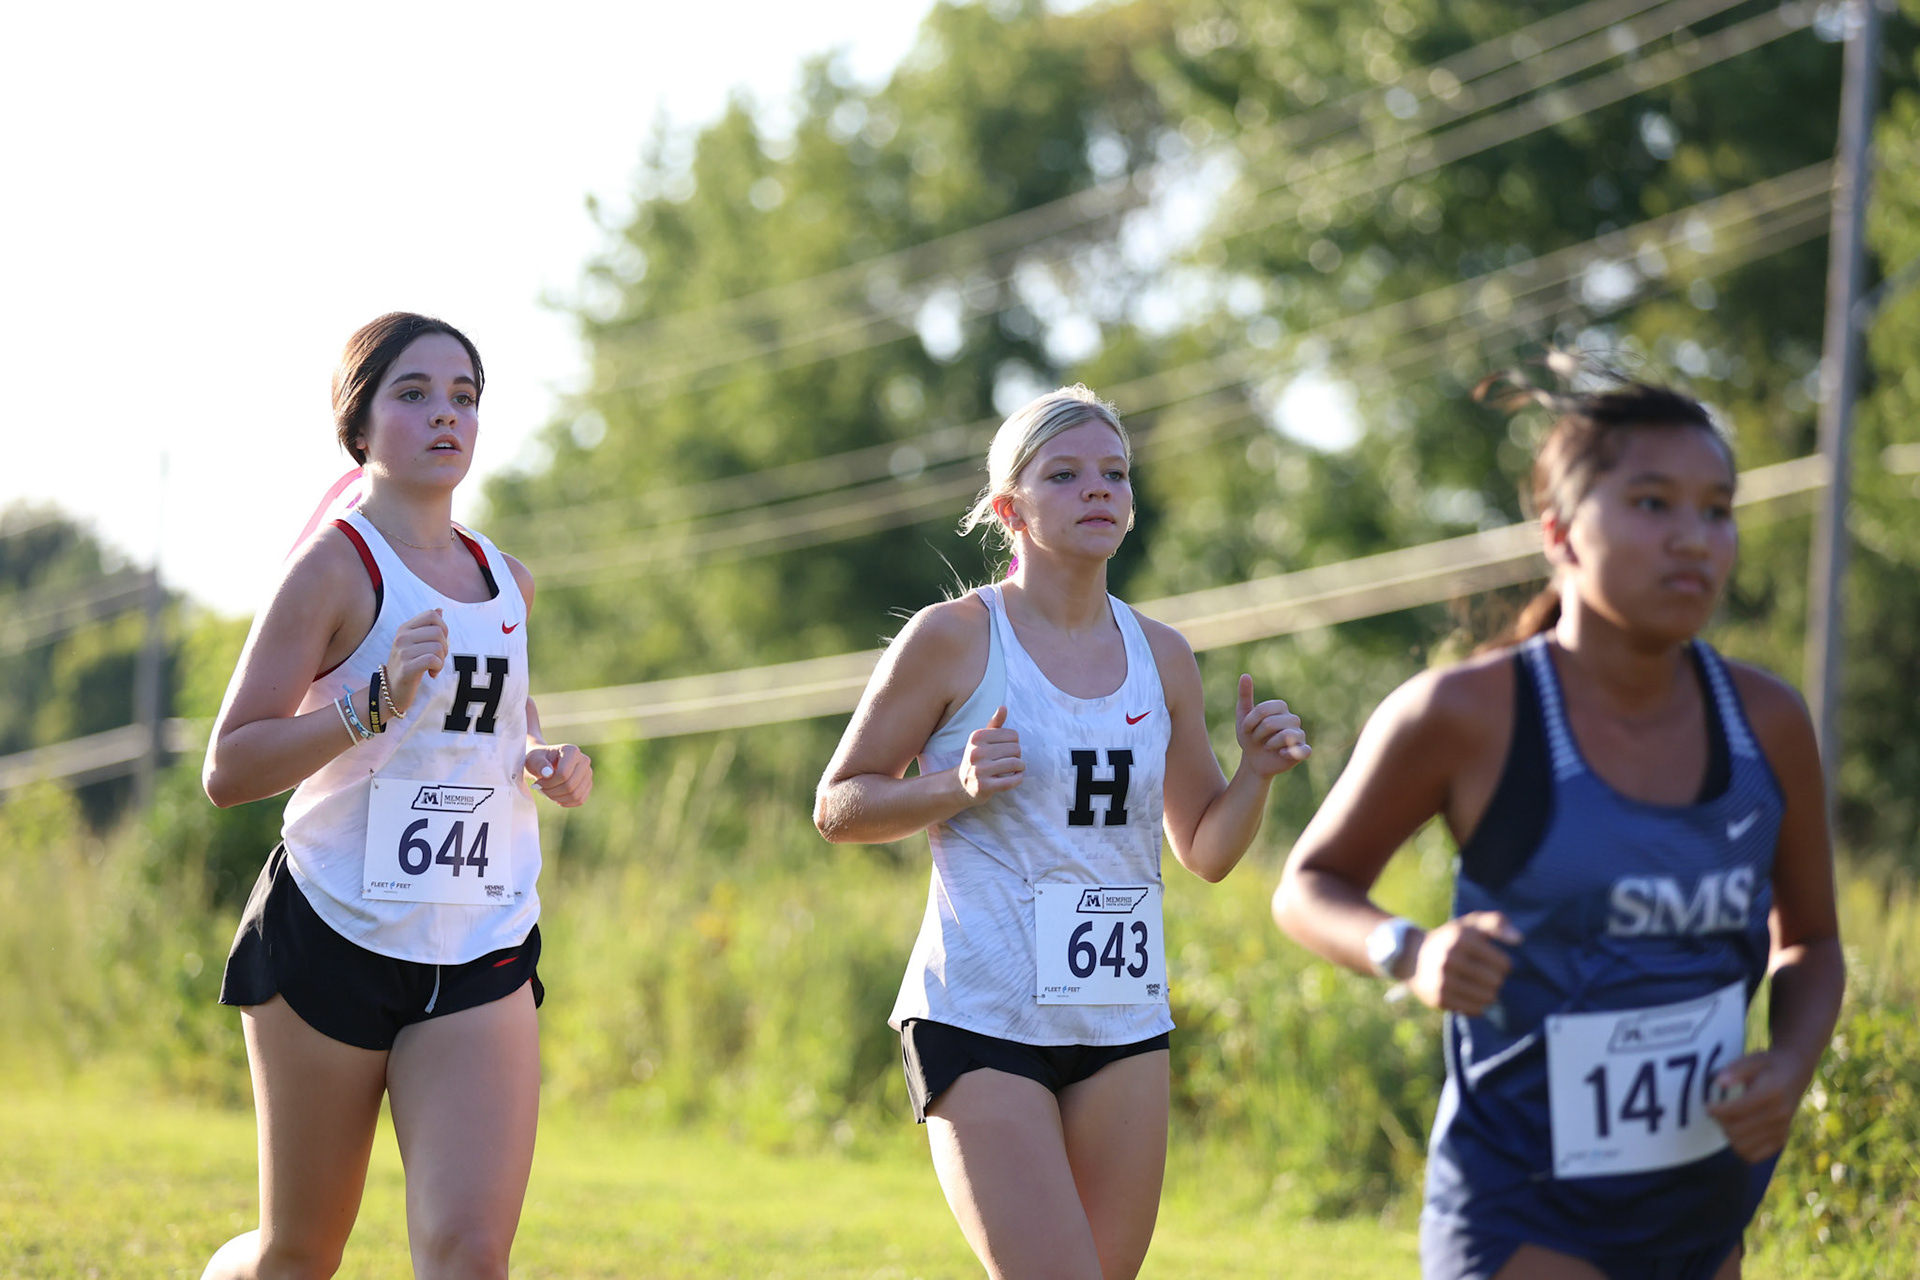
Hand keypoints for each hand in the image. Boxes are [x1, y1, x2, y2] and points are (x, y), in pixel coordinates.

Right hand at [384, 609, 448, 714]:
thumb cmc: (408, 665)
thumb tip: (439, 610)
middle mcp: (401, 637)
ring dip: (441, 660)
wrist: (392, 690)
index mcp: (404, 629)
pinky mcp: (406, 667)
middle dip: (445, 647)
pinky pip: (433, 660)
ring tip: (433, 667)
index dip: (443, 628)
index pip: (432, 615)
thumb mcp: (416, 643)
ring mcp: (402, 652)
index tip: (438, 643)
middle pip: (439, 632)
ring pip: (438, 647)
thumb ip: (427, 627)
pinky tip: (431, 673)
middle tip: (437, 659)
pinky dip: (438, 668)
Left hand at [526, 742, 592, 806]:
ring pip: (576, 795)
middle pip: (570, 786)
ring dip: (558, 798)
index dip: (548, 783)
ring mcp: (588, 773)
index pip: (563, 774)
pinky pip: (580, 800)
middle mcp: (584, 761)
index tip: (537, 784)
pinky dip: (566, 802)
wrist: (544, 763)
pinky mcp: (588, 784)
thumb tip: (548, 773)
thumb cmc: (538, 760)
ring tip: (548, 793)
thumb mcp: (534, 759)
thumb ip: (539, 764)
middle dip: (552, 792)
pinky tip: (556, 798)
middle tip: (541, 790)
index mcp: (572, 751)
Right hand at [958, 705, 1022, 803]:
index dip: (1015, 742)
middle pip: (1016, 749)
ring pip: (1014, 764)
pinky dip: (1018, 779)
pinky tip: (1016, 777)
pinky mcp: (983, 786)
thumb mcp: (983, 739)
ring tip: (1016, 769)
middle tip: (1011, 760)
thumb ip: (994, 724)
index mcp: (977, 737)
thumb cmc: (978, 758)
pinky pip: (1011, 781)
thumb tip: (1003, 707)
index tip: (1008, 749)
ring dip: (1020, 767)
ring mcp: (978, 770)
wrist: (962, 783)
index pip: (1013, 735)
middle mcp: (976, 752)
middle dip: (1018, 755)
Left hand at [1235, 674, 1310, 777]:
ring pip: (1286, 736)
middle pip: (1271, 723)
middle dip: (1257, 734)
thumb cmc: (1250, 736)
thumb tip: (1245, 675)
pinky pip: (1303, 750)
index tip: (1246, 729)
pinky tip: (1281, 754)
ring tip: (1266, 747)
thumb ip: (1245, 696)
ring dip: (1269, 744)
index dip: (1250, 721)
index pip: (1264, 709)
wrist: (1254, 760)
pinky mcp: (1303, 750)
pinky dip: (1290, 752)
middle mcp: (1293, 718)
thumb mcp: (1243, 717)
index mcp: (1280, 707)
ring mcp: (1300, 734)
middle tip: (1256, 740)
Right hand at [1407, 911, 1521, 1015]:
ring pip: (1488, 998)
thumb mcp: (1470, 923)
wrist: (1411, 957)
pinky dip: (1477, 1005)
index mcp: (1462, 938)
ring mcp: (1443, 980)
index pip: (1503, 964)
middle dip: (1495, 979)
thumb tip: (1519, 939)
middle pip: (1496, 982)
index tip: (1492, 961)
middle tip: (1485, 974)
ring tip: (1479, 985)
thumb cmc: (1450, 939)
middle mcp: (1451, 959)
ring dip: (1489, 993)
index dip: (1503, 964)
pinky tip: (1469, 995)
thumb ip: (1497, 922)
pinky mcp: (1440, 999)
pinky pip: (1475, 1010)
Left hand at [1706, 1050, 1808, 1161]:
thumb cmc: (1768, 1066)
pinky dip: (1740, 1148)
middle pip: (1738, 1130)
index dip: (1717, 1111)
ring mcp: (1782, 1130)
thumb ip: (1735, 1070)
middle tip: (1715, 1112)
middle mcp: (1779, 1115)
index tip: (1707, 1106)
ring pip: (1743, 1146)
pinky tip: (1738, 1133)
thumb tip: (1718, 1082)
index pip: (1737, 1110)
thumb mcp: (1752, 1060)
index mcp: (1772, 1093)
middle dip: (1720, 1123)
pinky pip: (1754, 1155)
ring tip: (1726, 1121)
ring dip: (1728, 1135)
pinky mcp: (1781, 1140)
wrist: (1795, 1074)